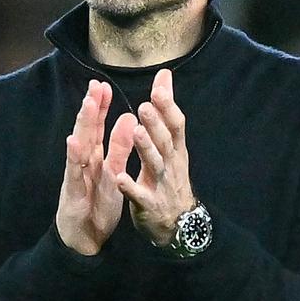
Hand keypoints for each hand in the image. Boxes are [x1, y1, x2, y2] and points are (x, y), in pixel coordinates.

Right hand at [55, 80, 136, 255]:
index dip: (100, 107)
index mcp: (94, 158)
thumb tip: (128, 118)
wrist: (84, 237)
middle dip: (91, 108)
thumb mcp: (113, 173)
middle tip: (96, 86)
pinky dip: (74, 158)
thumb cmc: (97, 205)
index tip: (104, 86)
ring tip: (88, 105)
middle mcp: (83, 163)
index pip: (97, 127)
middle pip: (86, 131)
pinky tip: (74, 143)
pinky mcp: (74, 192)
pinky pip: (75, 173)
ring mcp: (77, 176)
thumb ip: (119, 148)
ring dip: (83, 126)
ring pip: (79, 147)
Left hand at [114, 68, 196, 247]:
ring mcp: (160, 185)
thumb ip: (165, 111)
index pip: (175, 125)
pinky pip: (139, 196)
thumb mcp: (173, 145)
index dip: (168, 107)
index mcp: (175, 150)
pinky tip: (119, 179)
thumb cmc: (172, 178)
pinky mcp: (148, 205)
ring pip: (154, 165)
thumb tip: (164, 76)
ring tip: (136, 132)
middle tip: (144, 106)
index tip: (159, 88)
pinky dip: (130, 188)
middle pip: (165, 141)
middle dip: (156, 124)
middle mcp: (170, 165)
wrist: (180, 224)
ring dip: (146, 149)